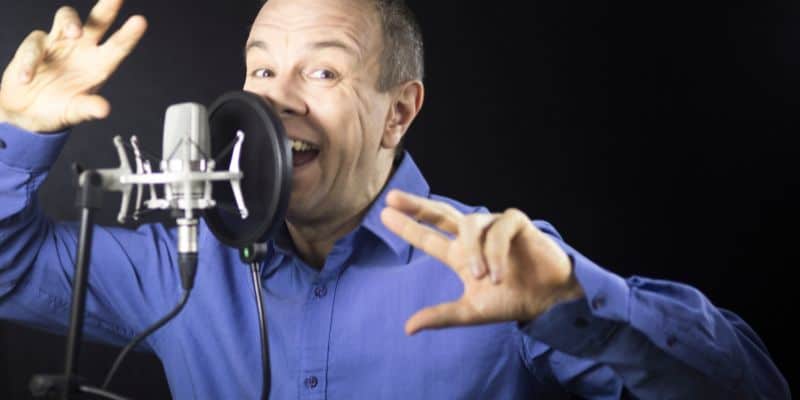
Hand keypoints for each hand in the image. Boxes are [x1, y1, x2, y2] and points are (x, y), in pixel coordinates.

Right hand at [0, 0, 146, 132]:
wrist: (27, 113)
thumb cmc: (58, 109)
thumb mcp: (74, 112)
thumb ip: (87, 109)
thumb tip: (104, 109)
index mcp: (99, 65)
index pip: (118, 46)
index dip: (129, 34)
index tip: (140, 21)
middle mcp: (82, 50)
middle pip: (97, 21)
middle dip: (108, 7)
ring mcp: (59, 44)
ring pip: (66, 19)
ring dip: (71, 22)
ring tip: (74, 33)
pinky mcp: (36, 46)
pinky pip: (35, 45)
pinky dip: (31, 61)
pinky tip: (27, 78)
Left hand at [381, 190, 584, 334]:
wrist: (550, 301)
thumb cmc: (512, 300)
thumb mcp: (472, 311)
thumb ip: (442, 316)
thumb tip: (408, 328)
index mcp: (461, 255)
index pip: (429, 236)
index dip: (408, 227)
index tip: (383, 214)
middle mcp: (475, 236)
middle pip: (441, 213)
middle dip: (417, 205)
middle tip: (392, 198)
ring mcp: (494, 227)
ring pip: (471, 224)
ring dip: (474, 251)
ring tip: (481, 277)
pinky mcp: (517, 223)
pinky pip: (499, 229)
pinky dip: (495, 252)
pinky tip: (499, 274)